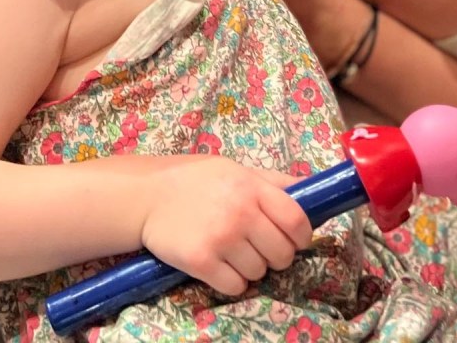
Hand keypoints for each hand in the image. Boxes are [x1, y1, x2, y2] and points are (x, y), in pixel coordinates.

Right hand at [139, 157, 311, 295]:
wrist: (147, 196)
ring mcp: (221, 238)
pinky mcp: (201, 261)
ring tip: (232, 252)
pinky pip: (236, 287)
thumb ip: (272, 181)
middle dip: (275, 256)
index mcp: (252, 187)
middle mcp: (241, 212)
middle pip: (282, 253)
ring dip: (251, 268)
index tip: (293, 240)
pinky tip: (219, 265)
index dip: (301, 236)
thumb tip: (310, 188)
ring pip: (259, 272)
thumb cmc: (195, 180)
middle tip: (258, 247)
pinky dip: (231, 281)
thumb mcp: (235, 169)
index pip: (297, 220)